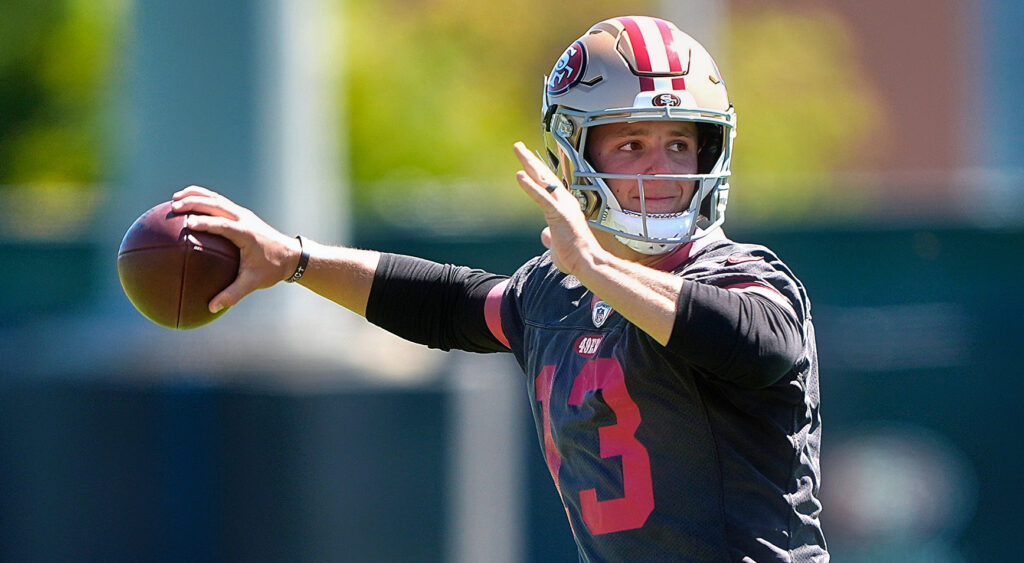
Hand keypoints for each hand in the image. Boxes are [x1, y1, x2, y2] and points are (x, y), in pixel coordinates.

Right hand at [171, 185, 299, 312]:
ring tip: (175, 198)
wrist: (292, 255)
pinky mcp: (241, 214)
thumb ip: (233, 294)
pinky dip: (203, 199)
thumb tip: (211, 308)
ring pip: (217, 199)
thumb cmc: (272, 269)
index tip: (187, 223)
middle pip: (217, 205)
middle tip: (174, 206)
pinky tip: (188, 203)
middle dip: (195, 202)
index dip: (206, 222)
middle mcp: (244, 219)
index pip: (223, 225)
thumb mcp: (254, 283)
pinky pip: (219, 202)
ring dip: (196, 195)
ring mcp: (242, 214)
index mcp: (246, 234)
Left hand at [513, 142, 604, 274]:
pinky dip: (530, 186)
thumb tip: (544, 235)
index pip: (548, 185)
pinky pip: (541, 197)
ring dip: (529, 163)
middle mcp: (565, 202)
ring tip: (518, 149)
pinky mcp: (559, 214)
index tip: (528, 161)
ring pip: (543, 180)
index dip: (537, 172)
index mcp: (565, 207)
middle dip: (531, 160)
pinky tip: (520, 175)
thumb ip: (550, 238)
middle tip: (518, 146)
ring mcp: (563, 206)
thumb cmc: (576, 256)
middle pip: (544, 176)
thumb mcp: (557, 245)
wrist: (588, 263)